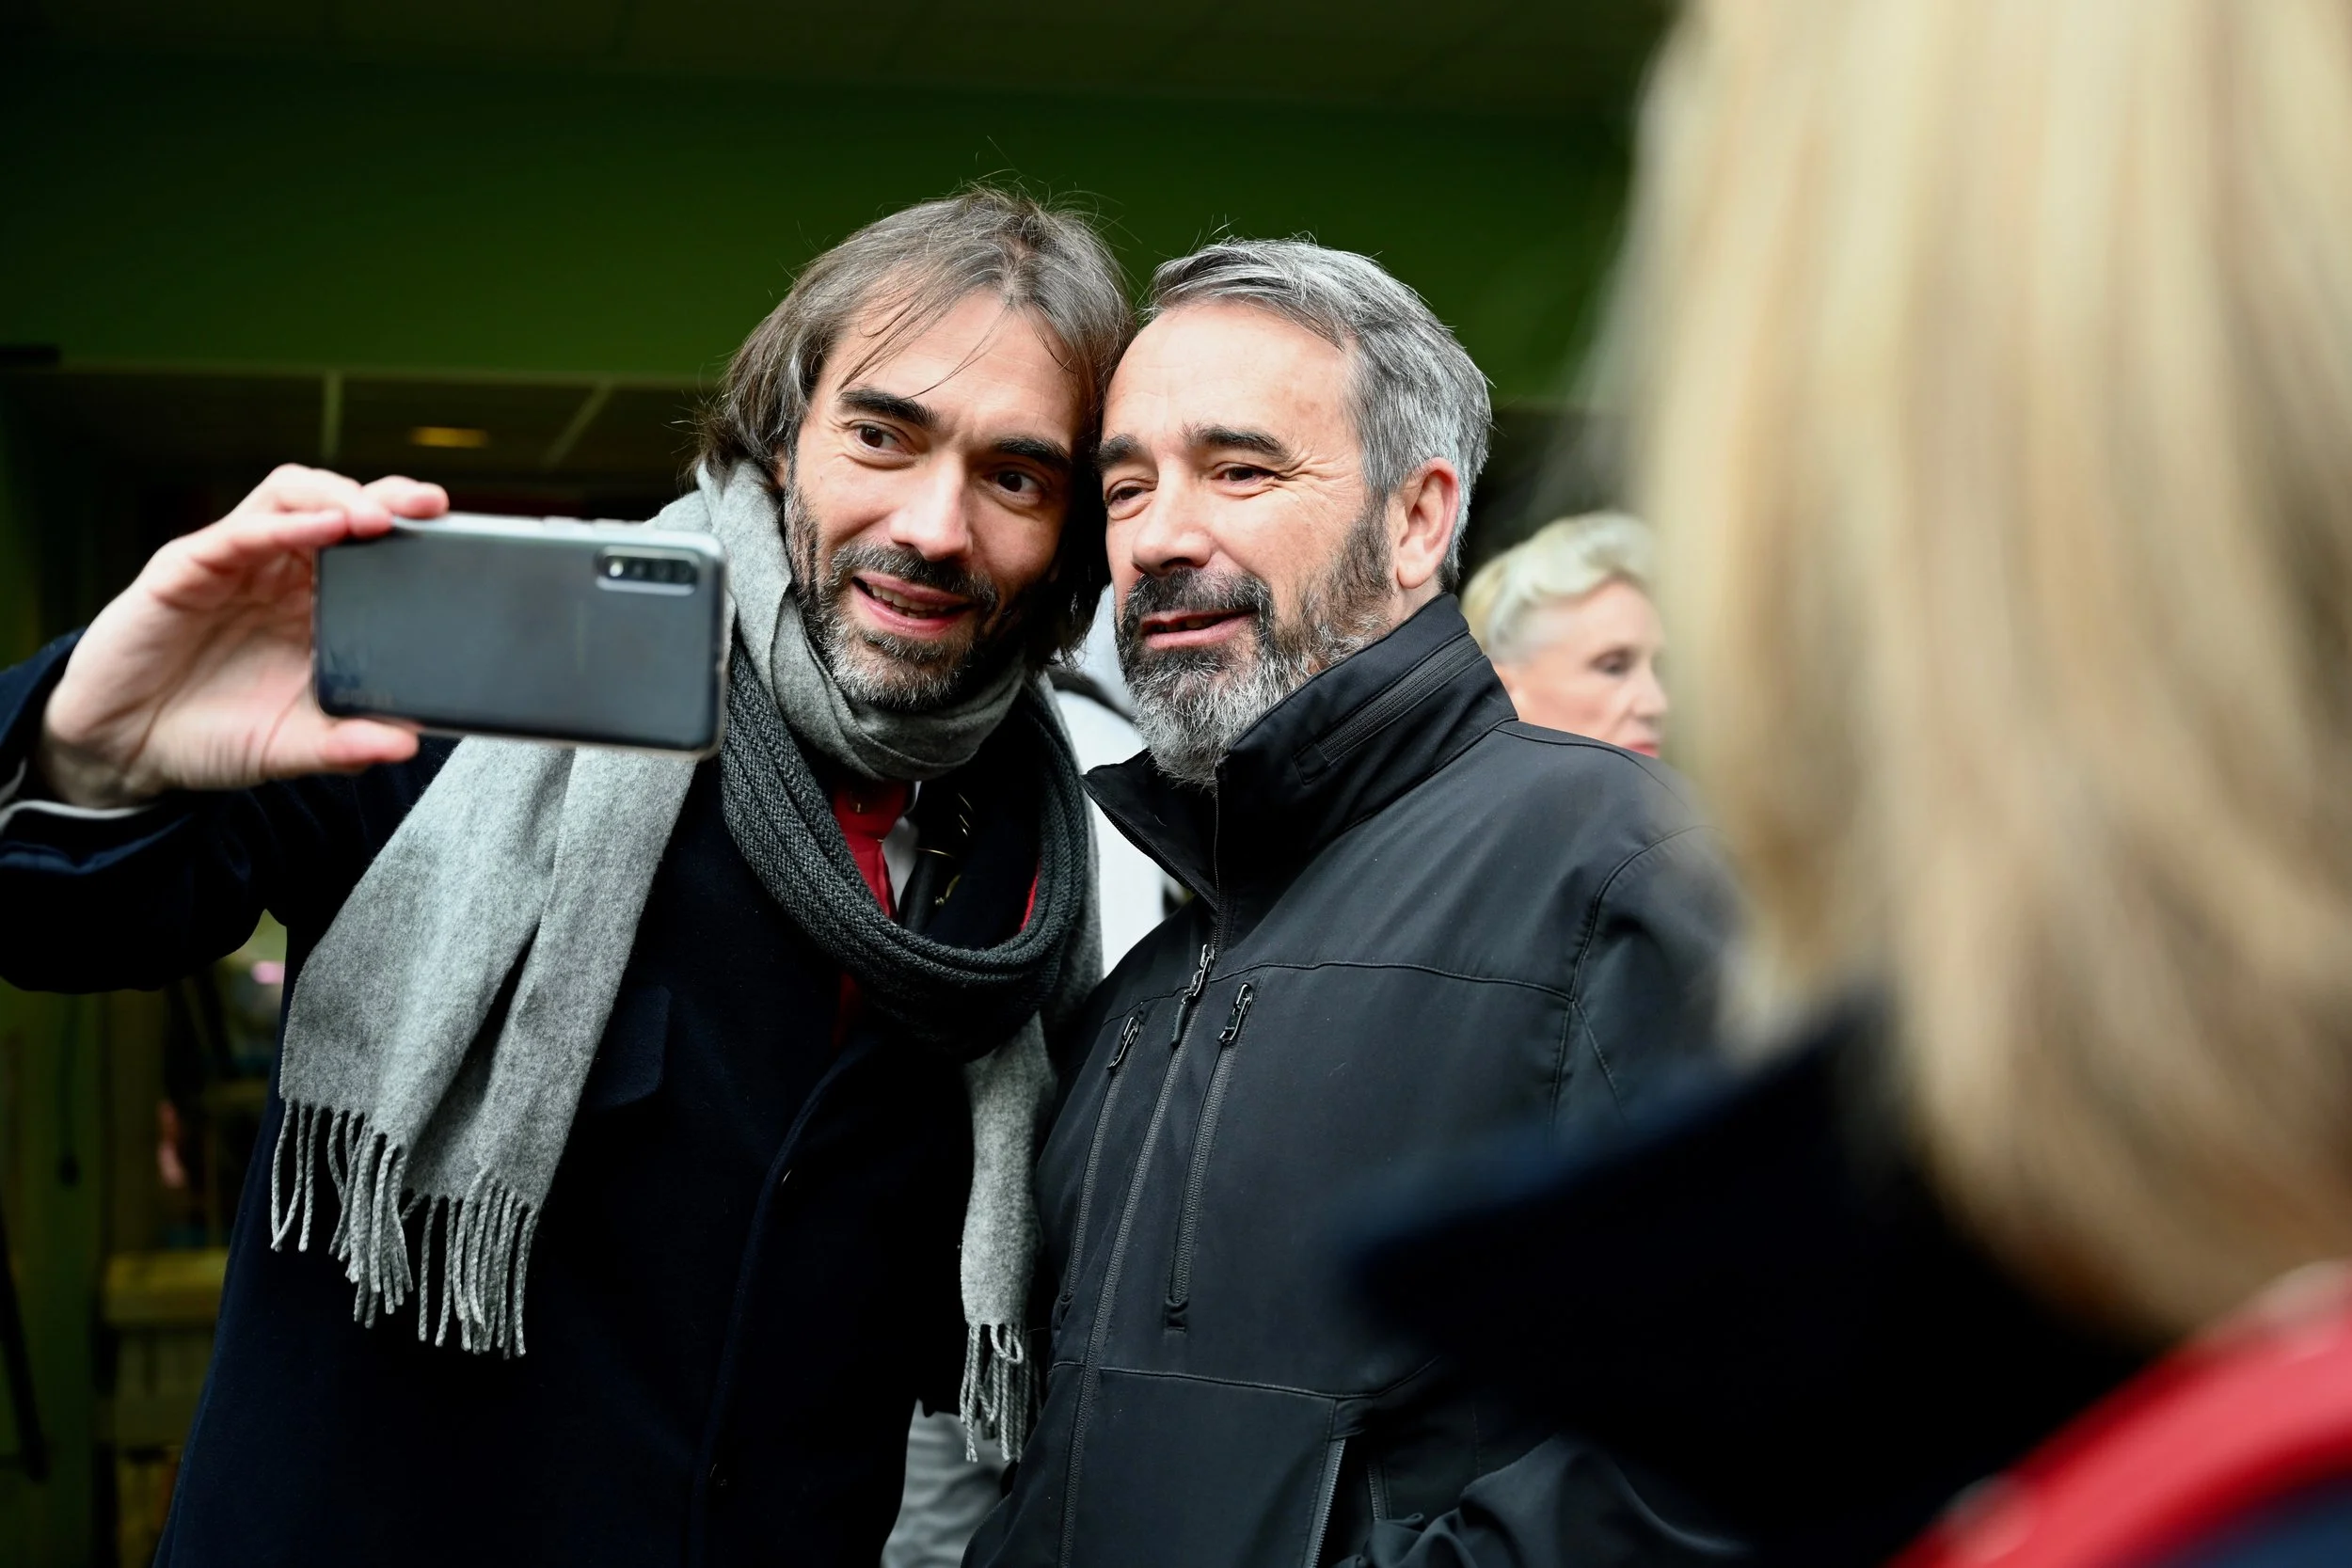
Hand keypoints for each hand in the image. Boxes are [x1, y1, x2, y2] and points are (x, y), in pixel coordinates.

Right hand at [35, 465, 448, 806]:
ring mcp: (235, 564)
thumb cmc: (212, 734)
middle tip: (432, 507)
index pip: (371, 548)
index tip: (460, 539)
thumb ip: (347, 746)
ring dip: (339, 496)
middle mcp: (280, 573)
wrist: (125, 750)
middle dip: (389, 498)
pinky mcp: (186, 568)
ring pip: (291, 497)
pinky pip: (241, 531)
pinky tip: (325, 528)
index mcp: (315, 605)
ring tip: (377, 518)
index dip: (412, 535)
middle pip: (340, 505)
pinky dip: (287, 524)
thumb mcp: (291, 746)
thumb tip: (408, 744)